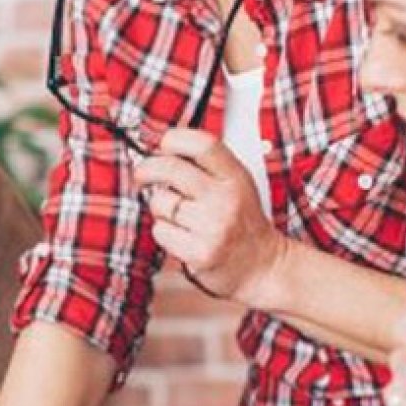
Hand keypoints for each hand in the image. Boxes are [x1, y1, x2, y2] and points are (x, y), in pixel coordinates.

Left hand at [133, 129, 287, 304]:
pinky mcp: (199, 253)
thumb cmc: (244, 224)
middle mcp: (225, 200)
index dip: (174, 139)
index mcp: (235, 178)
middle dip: (147, 168)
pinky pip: (160, 230)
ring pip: (160, 202)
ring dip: (160, 207)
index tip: (162, 144)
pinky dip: (164, 231)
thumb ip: (208, 167)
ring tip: (177, 215)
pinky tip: (181, 235)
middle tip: (142, 174)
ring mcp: (212, 227)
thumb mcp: (237, 185)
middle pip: (171, 168)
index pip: (203, 145)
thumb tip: (163, 150)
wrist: (262, 267)